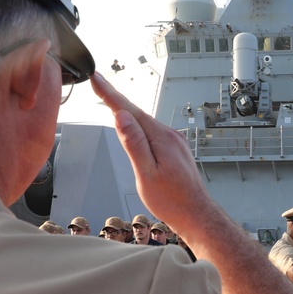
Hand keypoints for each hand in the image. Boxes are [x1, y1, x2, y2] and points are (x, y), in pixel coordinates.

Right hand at [90, 73, 210, 233]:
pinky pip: (153, 132)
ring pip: (146, 123)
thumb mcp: (146, 174)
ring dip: (128, 112)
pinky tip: (133, 126)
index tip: (96, 79)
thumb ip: (134, 144)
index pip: (130, 111)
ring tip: (110, 98)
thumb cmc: (172, 200)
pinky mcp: (176, 150)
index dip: (110, 94)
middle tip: (98, 84)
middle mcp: (171, 136)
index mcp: (161, 139)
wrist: (196, 215)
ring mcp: (175, 143)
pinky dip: (139, 125)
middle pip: (138, 113)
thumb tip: (122, 117)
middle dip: (116, 99)